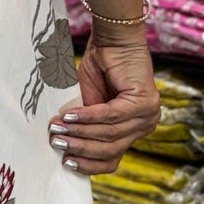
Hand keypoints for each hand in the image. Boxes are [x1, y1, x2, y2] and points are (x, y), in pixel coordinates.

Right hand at [49, 30, 158, 177]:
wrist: (114, 40)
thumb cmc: (102, 69)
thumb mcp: (89, 104)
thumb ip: (85, 126)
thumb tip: (64, 147)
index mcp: (133, 130)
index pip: (112, 159)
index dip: (88, 164)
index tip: (65, 162)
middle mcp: (145, 126)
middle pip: (110, 149)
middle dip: (79, 147)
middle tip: (54, 142)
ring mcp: (148, 116)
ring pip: (109, 134)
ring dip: (80, 132)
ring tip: (57, 128)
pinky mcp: (144, 102)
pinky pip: (111, 116)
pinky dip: (88, 116)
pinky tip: (70, 116)